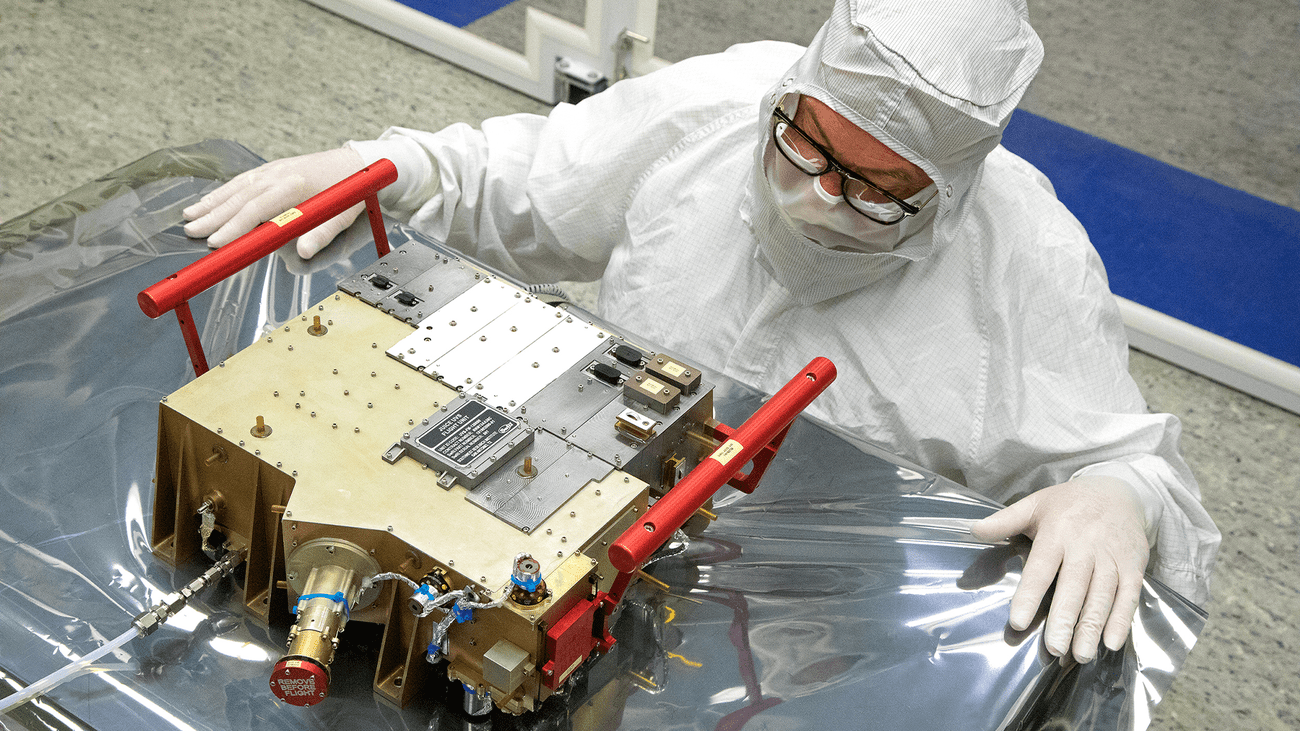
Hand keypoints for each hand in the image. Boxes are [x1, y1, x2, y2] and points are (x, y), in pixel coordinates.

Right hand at [182, 147, 365, 258]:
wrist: (357, 162)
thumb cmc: (350, 190)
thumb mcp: (343, 215)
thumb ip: (321, 234)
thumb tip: (303, 251)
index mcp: (295, 185)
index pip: (257, 210)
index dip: (235, 227)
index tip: (217, 242)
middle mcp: (279, 174)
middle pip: (239, 199)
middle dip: (213, 217)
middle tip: (191, 232)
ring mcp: (273, 169)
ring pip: (236, 188)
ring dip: (211, 203)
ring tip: (189, 217)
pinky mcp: (272, 168)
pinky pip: (241, 181)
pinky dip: (222, 192)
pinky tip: (208, 201)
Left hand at [970, 476, 1149, 662]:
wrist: (1119, 490)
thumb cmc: (1069, 503)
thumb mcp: (1035, 504)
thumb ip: (1005, 521)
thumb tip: (973, 530)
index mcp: (1057, 531)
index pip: (1041, 567)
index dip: (1029, 595)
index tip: (1018, 621)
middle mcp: (1086, 545)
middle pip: (1074, 586)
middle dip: (1064, 619)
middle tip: (1054, 648)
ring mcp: (1112, 556)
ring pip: (1102, 595)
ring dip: (1092, 626)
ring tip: (1080, 654)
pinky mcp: (1134, 565)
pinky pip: (1129, 595)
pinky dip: (1122, 619)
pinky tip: (1111, 642)